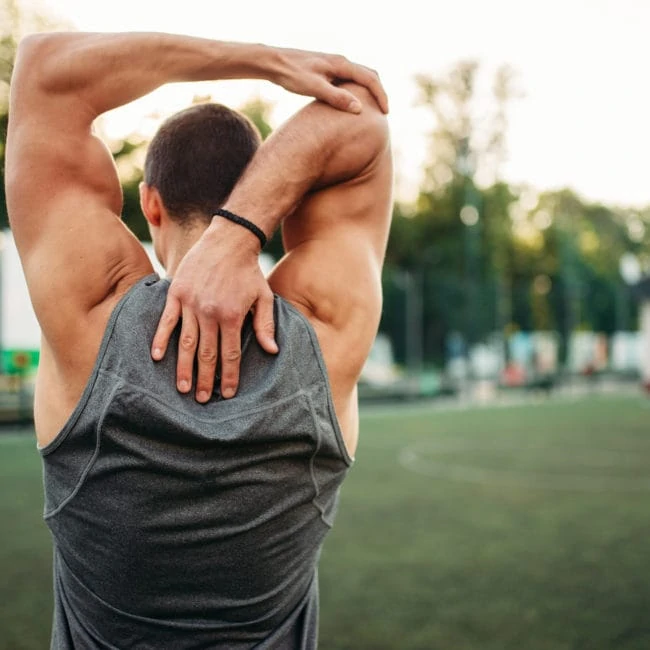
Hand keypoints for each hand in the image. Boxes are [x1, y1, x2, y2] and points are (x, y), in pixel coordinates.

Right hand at [151, 220, 276, 401]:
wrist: (229, 239)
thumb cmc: (249, 271)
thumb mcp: (264, 297)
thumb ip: (266, 325)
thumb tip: (272, 351)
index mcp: (233, 316)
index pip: (231, 354)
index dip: (230, 376)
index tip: (228, 393)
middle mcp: (210, 312)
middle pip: (207, 354)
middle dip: (206, 380)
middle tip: (203, 400)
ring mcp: (191, 303)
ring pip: (187, 343)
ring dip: (184, 368)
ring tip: (183, 388)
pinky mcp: (176, 293)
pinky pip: (167, 321)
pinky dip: (161, 339)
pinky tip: (157, 357)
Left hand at [269, 47, 388, 114]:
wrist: (273, 62)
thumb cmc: (292, 74)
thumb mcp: (314, 88)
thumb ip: (337, 97)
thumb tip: (359, 109)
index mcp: (341, 64)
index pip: (370, 78)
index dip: (381, 96)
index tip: (386, 112)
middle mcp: (340, 62)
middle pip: (368, 75)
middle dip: (379, 92)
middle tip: (383, 111)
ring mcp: (333, 66)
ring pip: (358, 77)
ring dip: (368, 91)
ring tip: (371, 109)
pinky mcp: (325, 71)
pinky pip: (347, 80)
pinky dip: (356, 91)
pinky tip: (350, 105)